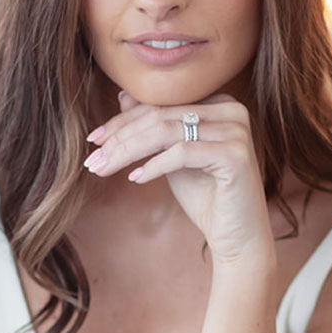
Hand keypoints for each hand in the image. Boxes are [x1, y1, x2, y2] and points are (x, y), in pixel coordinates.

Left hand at [84, 89, 272, 268]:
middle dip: (120, 138)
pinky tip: (134, 179)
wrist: (237, 236)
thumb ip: (155, 127)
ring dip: (128, 151)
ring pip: (166, 132)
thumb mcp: (172, 157)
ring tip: (104, 168)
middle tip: (93, 159)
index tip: (94, 140)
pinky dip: (153, 165)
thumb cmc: (206, 196)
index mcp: (218, 104)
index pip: (160, 106)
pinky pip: (182, 153)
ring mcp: (236, 130)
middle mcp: (231, 110)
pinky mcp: (235, 154)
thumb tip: (123, 96)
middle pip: (160, 117)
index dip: (122, 122)